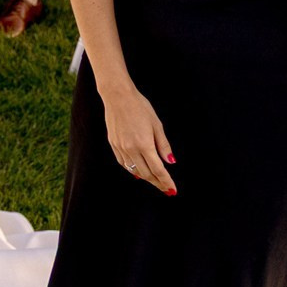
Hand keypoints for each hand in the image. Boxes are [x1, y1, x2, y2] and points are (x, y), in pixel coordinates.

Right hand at [99, 79, 177, 193]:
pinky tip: (138, 172)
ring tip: (155, 182)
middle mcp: (131, 149)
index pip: (158, 170)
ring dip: (146, 178)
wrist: (118, 97)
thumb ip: (163, 145)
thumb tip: (170, 162)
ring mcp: (121, 148)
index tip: (172, 189)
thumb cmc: (140, 107)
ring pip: (134, 171)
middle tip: (166, 189)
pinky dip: (132, 170)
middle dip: (158, 183)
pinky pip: (124, 163)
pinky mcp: (113, 144)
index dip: (166, 181)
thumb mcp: (157, 125)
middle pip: (146, 173)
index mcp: (144, 144)